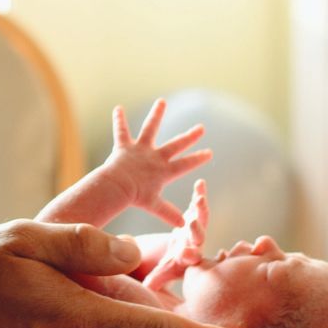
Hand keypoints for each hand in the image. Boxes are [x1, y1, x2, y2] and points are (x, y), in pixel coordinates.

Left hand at [108, 99, 211, 226]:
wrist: (118, 187)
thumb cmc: (135, 197)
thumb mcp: (154, 206)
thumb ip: (168, 213)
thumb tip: (183, 226)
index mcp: (164, 171)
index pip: (185, 164)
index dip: (198, 158)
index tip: (209, 152)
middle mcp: (155, 157)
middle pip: (176, 145)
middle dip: (189, 137)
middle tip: (201, 128)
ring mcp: (141, 150)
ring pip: (150, 128)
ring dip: (156, 115)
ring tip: (161, 102)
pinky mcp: (125, 146)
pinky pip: (121, 131)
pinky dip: (118, 120)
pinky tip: (117, 108)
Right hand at [144, 179, 208, 290]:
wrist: (176, 255)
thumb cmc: (168, 266)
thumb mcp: (160, 273)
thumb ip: (156, 280)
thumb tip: (148, 289)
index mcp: (187, 258)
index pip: (190, 258)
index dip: (189, 256)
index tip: (187, 255)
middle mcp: (195, 243)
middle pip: (198, 237)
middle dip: (196, 231)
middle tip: (193, 224)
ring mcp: (196, 228)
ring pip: (200, 219)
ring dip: (200, 209)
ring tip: (199, 199)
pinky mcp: (194, 215)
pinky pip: (198, 205)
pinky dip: (199, 194)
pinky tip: (200, 183)